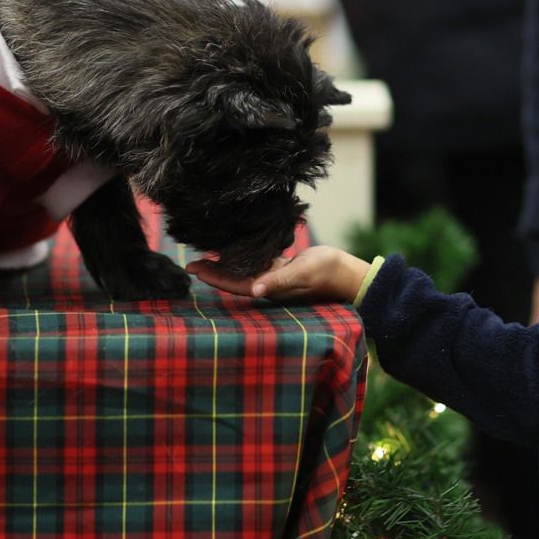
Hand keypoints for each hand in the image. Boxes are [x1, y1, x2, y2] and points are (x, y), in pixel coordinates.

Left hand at [187, 246, 370, 302]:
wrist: (347, 273)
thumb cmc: (326, 272)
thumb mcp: (302, 273)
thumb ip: (279, 281)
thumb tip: (255, 290)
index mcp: (270, 289)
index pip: (235, 284)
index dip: (214, 278)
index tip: (194, 269)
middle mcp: (269, 285)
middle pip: (234, 278)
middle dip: (213, 271)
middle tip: (191, 261)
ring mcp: (275, 277)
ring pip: (243, 270)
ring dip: (225, 264)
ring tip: (206, 254)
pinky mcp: (283, 268)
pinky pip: (257, 262)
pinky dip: (243, 256)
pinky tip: (233, 248)